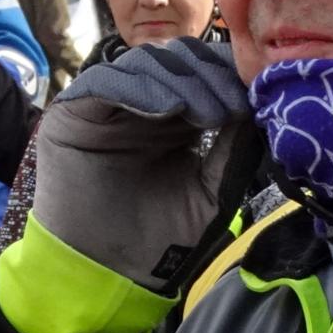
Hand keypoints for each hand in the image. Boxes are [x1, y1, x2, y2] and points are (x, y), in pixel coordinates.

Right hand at [32, 37, 261, 294]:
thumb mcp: (213, 189)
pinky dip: (138, 87)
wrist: (109, 276)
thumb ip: (235, 148)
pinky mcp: (73, 111)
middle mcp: (141, 101)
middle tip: (231, 105)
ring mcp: (106, 103)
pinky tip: (166, 110)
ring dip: (180, 80)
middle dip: (209, 74)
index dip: (227, 72)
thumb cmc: (161, 238)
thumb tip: (259, 103)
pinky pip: (104, 80)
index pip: (201, 69)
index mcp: (174, 115)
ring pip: (145, 61)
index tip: (253, 91)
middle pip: (177, 57)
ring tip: (204, 115)